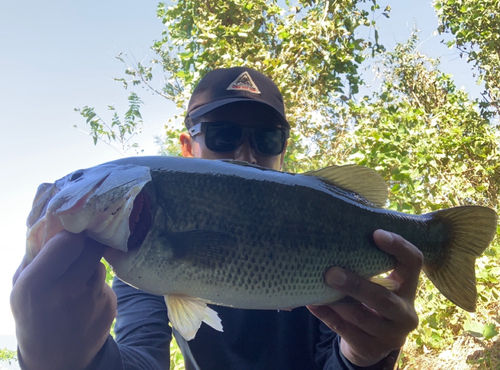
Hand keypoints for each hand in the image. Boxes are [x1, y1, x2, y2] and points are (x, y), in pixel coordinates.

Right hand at [11, 231, 116, 369]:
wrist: (56, 359)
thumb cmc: (33, 314)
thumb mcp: (20, 287)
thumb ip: (34, 255)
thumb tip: (52, 222)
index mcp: (37, 284)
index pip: (68, 240)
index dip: (70, 235)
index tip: (68, 236)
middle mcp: (67, 291)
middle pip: (91, 247)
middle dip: (85, 245)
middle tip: (78, 250)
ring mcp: (92, 300)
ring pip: (99, 265)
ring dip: (90, 267)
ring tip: (76, 283)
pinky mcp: (110, 307)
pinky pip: (107, 282)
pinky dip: (98, 286)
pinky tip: (85, 300)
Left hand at [307, 230, 421, 366]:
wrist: (369, 344)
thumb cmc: (369, 302)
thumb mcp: (378, 285)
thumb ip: (367, 266)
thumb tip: (336, 237)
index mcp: (409, 288)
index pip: (414, 262)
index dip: (399, 247)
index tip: (376, 234)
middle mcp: (405, 313)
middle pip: (384, 299)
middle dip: (357, 286)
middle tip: (331, 272)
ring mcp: (390, 335)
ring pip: (361, 317)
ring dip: (338, 301)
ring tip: (319, 286)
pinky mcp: (370, 349)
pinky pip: (344, 330)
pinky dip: (326, 315)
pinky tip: (312, 303)